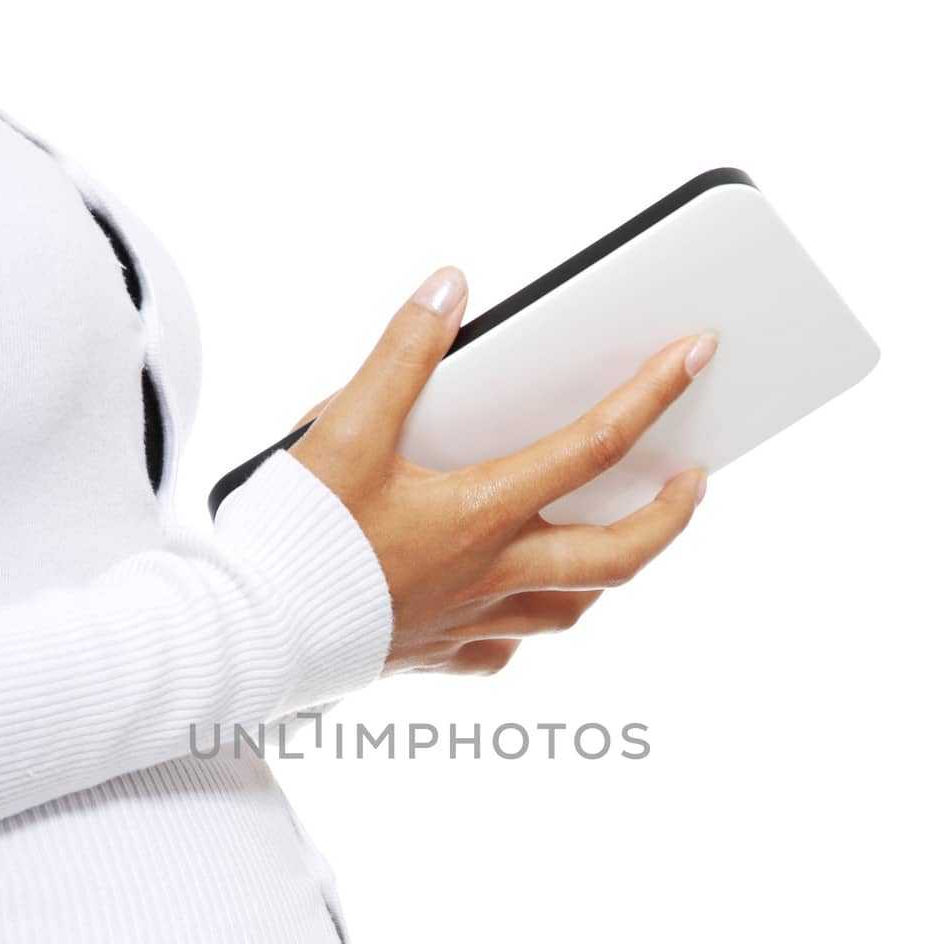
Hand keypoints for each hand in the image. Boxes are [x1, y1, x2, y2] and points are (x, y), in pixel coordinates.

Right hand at [289, 267, 715, 675]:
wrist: (247, 637)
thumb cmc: (293, 540)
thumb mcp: (341, 430)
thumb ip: (400, 354)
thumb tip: (449, 287)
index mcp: (480, 512)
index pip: (593, 446)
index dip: (653, 393)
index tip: (696, 355)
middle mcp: (491, 574)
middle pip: (616, 556)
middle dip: (670, 516)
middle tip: (694, 480)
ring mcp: (469, 624)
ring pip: (568, 610)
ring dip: (606, 572)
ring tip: (618, 536)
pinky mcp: (436, 656)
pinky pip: (500, 650)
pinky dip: (521, 625)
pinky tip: (507, 604)